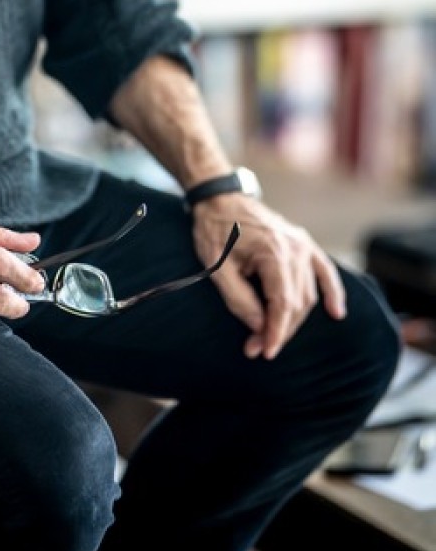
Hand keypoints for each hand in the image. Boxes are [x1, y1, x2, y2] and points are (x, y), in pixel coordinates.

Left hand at [190, 195, 346, 359]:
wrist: (220, 198)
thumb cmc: (214, 229)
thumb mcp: (216, 266)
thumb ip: (239, 299)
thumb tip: (259, 326)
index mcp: (273, 252)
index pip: (282, 303)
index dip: (275, 332)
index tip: (263, 352)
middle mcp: (295, 249)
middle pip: (298, 302)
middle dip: (280, 330)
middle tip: (257, 347)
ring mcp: (303, 245)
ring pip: (309, 294)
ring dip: (294, 320)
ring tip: (273, 337)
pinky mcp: (304, 244)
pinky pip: (325, 272)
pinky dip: (333, 292)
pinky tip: (337, 313)